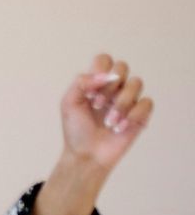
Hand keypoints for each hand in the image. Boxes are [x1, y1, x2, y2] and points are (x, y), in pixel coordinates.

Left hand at [32, 53, 152, 214]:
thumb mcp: (69, 103)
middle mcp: (113, 88)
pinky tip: (120, 128)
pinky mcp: (140, 114)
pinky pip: (146, 103)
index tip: (90, 90)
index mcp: (95, 82)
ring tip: (109, 121)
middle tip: (97, 104)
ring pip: (136, 83)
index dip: (100, 70)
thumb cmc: (76, 130)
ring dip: (120, 103)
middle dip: (109, 86)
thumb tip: (105, 75)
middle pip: (122, 67)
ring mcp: (128, 100)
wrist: (86, 155)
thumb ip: (81, 83)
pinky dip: (133, 115)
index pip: (104, 59)